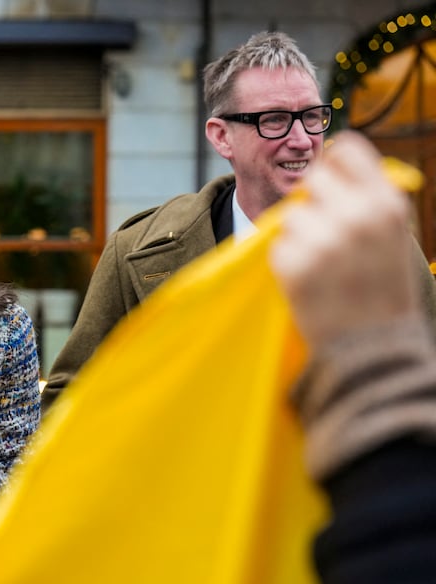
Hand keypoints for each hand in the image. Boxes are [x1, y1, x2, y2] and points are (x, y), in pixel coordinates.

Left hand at [271, 131, 420, 347]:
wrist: (372, 349)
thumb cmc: (382, 288)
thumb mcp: (391, 236)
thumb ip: (366, 197)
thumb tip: (331, 159)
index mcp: (386, 204)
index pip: (346, 149)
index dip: (333, 165)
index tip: (331, 182)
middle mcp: (357, 216)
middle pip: (312, 180)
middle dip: (313, 203)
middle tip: (327, 236)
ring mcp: (324, 241)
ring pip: (291, 215)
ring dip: (299, 235)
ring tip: (323, 264)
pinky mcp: (294, 265)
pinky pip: (278, 245)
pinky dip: (288, 261)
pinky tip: (310, 281)